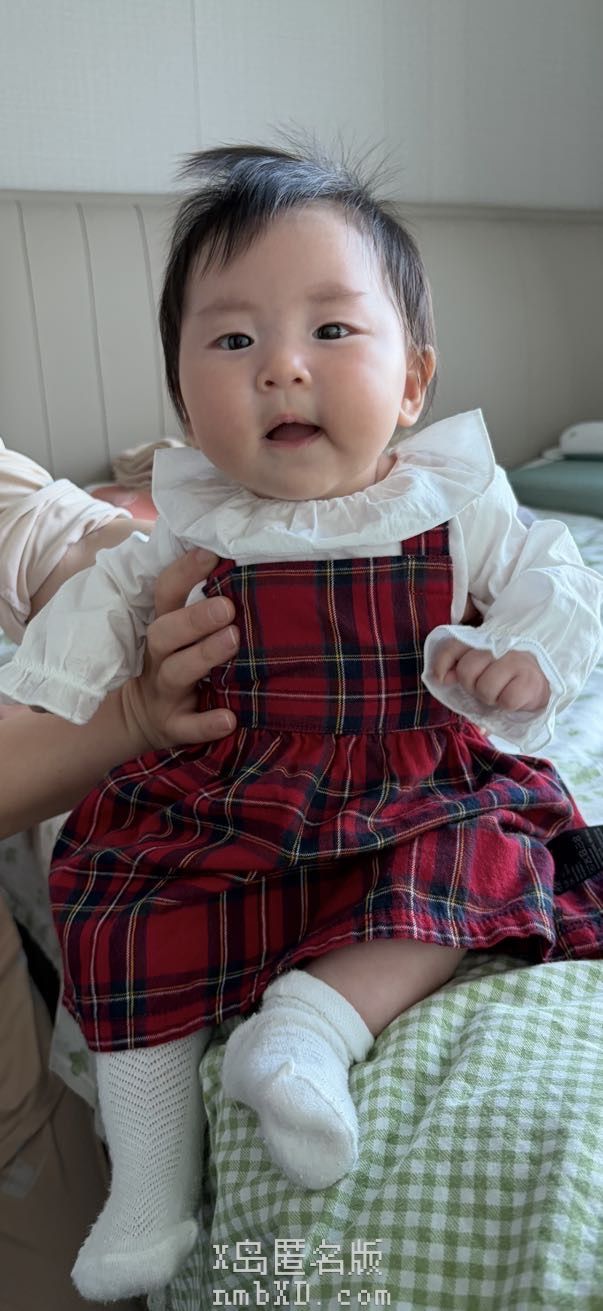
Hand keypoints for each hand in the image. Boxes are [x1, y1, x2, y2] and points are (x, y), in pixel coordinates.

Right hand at [121, 548, 238, 749]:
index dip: (184, 571)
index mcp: (163, 628)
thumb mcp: (175, 633)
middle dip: (194, 618)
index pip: (166, 593)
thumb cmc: (172, 663)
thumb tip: (237, 561)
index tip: (210, 553)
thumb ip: (197, 604)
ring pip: (176, 672)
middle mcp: (158, 657)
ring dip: (203, 655)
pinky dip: (206, 724)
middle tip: (227, 607)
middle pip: (165, 633)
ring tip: (233, 640)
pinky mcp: (172, 726)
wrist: (140, 719)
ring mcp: (164, 692)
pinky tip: (229, 719)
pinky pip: (187, 727)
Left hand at [431, 639, 549, 711]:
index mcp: (483, 640)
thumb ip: (459, 668)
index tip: (443, 678)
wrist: (546, 676)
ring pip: (485, 688)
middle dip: (471, 686)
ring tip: (501, 691)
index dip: (443, 663)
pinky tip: (514, 697)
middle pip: (466, 671)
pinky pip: (506, 701)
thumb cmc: (507, 673)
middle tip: (486, 685)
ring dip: (490, 697)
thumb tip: (441, 678)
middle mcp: (499, 646)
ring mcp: (516, 661)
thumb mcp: (481, 666)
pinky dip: (507, 705)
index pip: (453, 646)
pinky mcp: (530, 680)